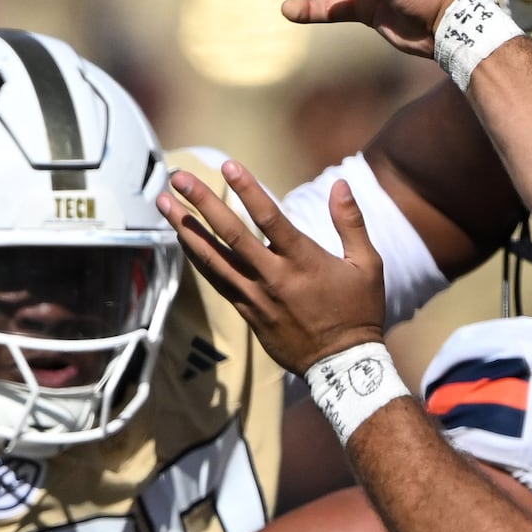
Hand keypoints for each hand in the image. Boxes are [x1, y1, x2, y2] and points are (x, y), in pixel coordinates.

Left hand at [158, 154, 389, 372]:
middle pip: (230, 234)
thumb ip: (351, 223)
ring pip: (213, 258)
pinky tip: (182, 239)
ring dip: (186, 229)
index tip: (227, 166)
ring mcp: (256, 296)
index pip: (269, 218)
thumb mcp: (367, 265)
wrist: (341, 365)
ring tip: (164, 204)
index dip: (247, 190)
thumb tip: (341, 185)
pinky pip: (216, 280)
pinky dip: (197, 257)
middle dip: (201, 203)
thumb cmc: (358, 311)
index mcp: (303, 261)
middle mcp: (273, 277)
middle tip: (177, 177)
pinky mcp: (246, 311)